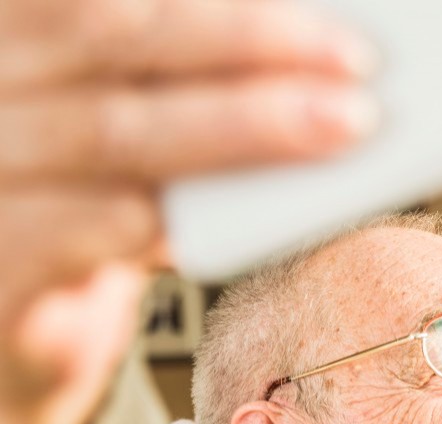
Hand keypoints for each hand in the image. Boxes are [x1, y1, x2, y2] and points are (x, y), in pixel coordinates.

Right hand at [0, 0, 375, 423]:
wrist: (12, 322)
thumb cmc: (79, 204)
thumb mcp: (127, 126)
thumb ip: (188, 86)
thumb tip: (318, 63)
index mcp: (11, 33)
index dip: (218, 3)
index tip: (314, 7)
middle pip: (114, 33)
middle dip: (247, 42)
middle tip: (355, 61)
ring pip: (119, 129)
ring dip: (246, 127)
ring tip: (344, 124)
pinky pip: (94, 225)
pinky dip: (188, 210)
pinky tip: (259, 213)